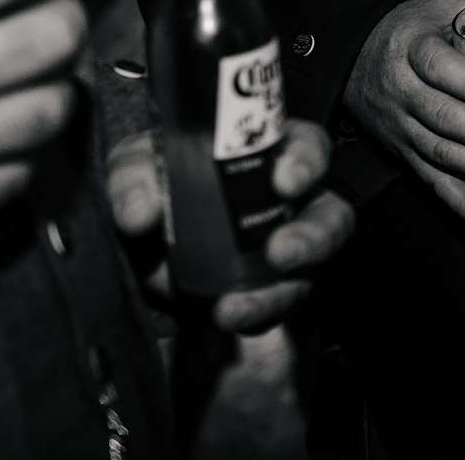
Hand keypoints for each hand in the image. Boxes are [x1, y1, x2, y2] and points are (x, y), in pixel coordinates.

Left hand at [106, 121, 353, 332]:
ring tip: (236, 307)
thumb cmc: (154, 186)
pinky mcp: (268, 295)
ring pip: (310, 272)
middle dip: (314, 236)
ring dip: (280, 291)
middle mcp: (290, 205)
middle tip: (281, 252)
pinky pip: (276, 309)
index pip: (309, 148)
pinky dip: (252, 316)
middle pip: (331, 216)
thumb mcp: (136, 169)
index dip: (307, 161)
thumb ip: (133, 180)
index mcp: (270, 156)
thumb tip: (139, 214)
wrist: (141, 245)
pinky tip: (226, 317)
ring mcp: (285, 254)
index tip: (284, 181)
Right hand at [341, 0, 464, 232]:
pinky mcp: (402, 152)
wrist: (354, 54)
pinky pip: (431, 181)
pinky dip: (460, 204)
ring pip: (440, 153)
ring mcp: (399, 126)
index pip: (438, 67)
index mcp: (411, 47)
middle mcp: (401, 90)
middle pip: (443, 117)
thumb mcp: (442, 6)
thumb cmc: (413, 28)